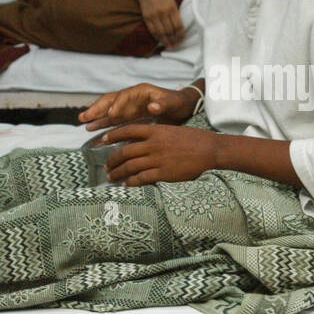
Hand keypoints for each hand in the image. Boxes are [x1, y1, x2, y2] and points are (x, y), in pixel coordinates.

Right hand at [80, 83, 198, 130]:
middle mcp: (131, 97)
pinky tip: (92, 129)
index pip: (124, 96)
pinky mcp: (129, 116)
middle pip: (110, 100)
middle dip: (97, 108)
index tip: (111, 114)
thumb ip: (163, 104)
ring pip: (108, 110)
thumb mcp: (173, 103)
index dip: (117, 104)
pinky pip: (113, 120)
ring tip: (82, 122)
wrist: (182, 107)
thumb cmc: (178, 103)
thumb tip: (152, 106)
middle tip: (85, 117)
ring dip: (96, 116)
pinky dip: (103, 124)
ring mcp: (128, 107)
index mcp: (141, 91)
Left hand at [103, 123, 219, 185]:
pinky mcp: (163, 173)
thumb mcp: (172, 130)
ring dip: (118, 172)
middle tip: (106, 166)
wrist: (211, 150)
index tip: (103, 139)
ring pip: (130, 166)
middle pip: (125, 151)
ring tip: (111, 177)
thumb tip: (141, 140)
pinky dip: (131, 182)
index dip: (113, 135)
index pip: (128, 130)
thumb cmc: (194, 139)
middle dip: (112, 160)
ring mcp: (158, 159)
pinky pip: (141, 178)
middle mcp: (153, 144)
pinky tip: (126, 184)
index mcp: (156, 131)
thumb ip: (156, 134)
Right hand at [136, 0, 184, 48]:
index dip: (180, 35)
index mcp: (171, 7)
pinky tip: (161, 40)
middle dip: (173, 40)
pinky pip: (152, 30)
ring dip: (166, 41)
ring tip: (169, 46)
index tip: (181, 39)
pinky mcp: (146, 17)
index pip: (178, 25)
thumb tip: (179, 29)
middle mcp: (163, 12)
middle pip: (169, 31)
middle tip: (175, 46)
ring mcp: (154, 15)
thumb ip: (175, 14)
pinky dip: (157, 37)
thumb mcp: (172, 1)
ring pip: (161, 33)